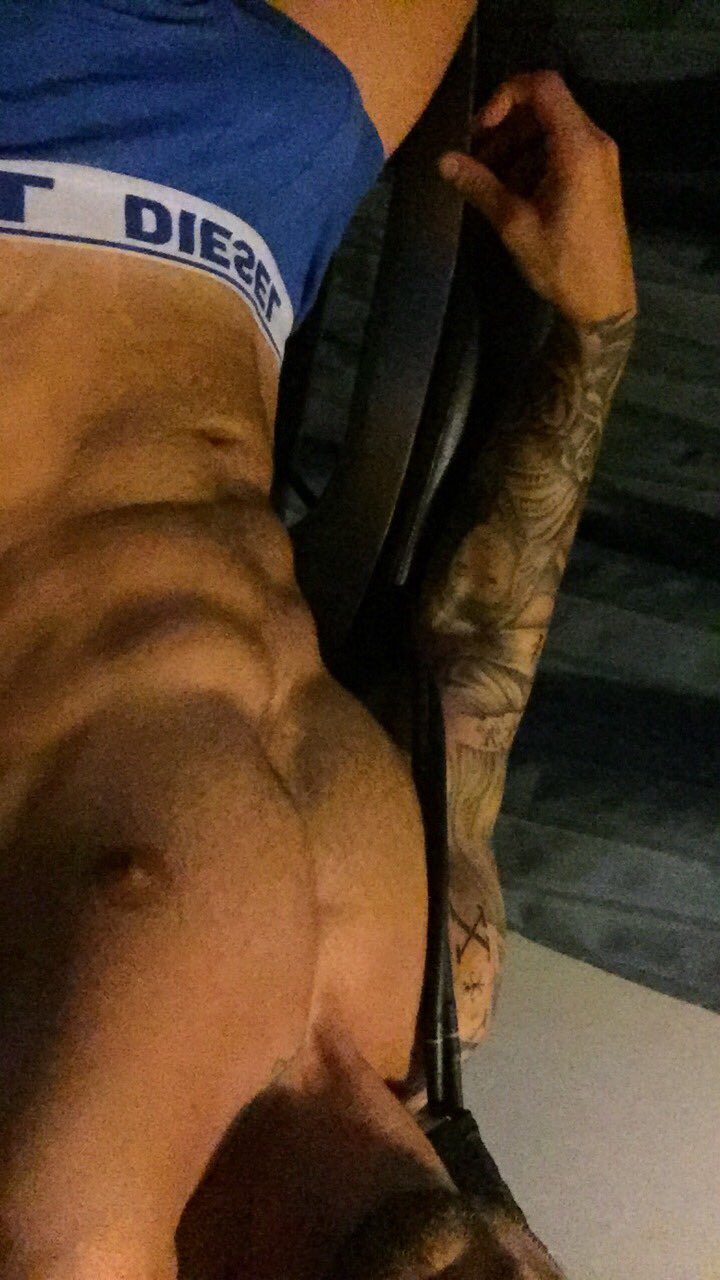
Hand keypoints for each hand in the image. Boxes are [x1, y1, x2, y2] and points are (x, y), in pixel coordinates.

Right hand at [438, 70, 636, 326]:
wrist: (604, 301)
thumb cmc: (562, 264)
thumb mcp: (515, 225)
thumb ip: (479, 185)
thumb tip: (443, 160)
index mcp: (578, 147)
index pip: (542, 86)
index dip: (505, 96)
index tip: (480, 129)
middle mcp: (594, 141)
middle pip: (544, 106)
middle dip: (505, 127)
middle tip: (476, 160)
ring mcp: (598, 158)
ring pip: (550, 129)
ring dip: (515, 146)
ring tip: (488, 181)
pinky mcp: (596, 175)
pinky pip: (561, 149)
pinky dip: (533, 160)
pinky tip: (512, 192)